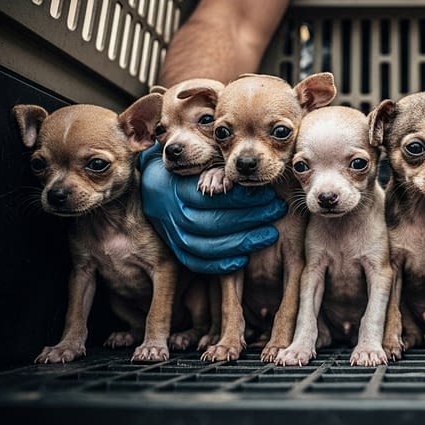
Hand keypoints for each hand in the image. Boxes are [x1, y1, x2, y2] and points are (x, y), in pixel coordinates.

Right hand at [138, 144, 286, 273]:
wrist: (147, 184)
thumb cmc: (183, 169)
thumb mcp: (194, 159)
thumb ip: (216, 167)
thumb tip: (247, 174)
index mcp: (175, 187)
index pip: (211, 196)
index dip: (241, 198)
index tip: (269, 194)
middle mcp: (170, 212)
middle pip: (211, 222)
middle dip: (249, 218)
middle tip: (277, 211)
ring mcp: (170, 233)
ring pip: (204, 245)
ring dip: (241, 242)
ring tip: (269, 234)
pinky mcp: (173, 248)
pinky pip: (195, 262)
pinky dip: (219, 264)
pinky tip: (243, 260)